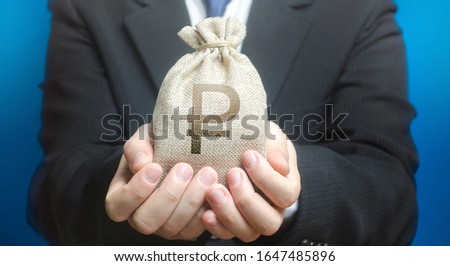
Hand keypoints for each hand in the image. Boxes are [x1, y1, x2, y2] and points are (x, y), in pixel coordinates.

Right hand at [104, 124, 217, 239]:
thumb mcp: (143, 139)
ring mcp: (163, 227)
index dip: (135, 191)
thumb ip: (136, 148)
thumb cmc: (155, 146)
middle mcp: (140, 218)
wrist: (181, 153)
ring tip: (207, 173)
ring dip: (191, 201)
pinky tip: (216, 189)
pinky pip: (195, 230)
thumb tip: (141, 164)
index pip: (118, 206)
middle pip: (146, 221)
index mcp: (121, 198)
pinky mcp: (186, 230)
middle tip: (185, 168)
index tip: (155, 167)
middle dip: (168, 195)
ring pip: (172, 228)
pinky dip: (207, 210)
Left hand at [202, 122, 300, 241]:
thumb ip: (277, 147)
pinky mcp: (232, 226)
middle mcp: (273, 210)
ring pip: (248, 232)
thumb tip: (280, 166)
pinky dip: (216, 226)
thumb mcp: (271, 137)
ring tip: (213, 190)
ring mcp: (252, 222)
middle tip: (232, 174)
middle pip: (268, 220)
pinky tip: (206, 212)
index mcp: (287, 188)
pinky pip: (227, 235)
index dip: (266, 177)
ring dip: (229, 213)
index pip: (285, 193)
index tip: (248, 155)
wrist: (240, 151)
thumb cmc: (259, 144)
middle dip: (247, 199)